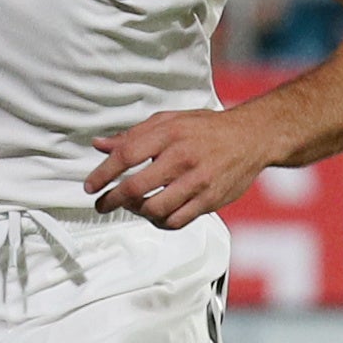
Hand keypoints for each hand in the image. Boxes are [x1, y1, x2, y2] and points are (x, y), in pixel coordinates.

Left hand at [86, 108, 276, 228]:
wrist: (252, 137)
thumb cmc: (207, 128)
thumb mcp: (169, 121)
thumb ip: (133, 135)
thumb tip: (99, 145)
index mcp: (170, 134)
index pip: (127, 154)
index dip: (103, 173)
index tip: (90, 186)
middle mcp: (183, 158)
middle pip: (137, 187)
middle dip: (112, 200)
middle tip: (102, 204)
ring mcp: (198, 182)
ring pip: (155, 209)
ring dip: (136, 211)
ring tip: (131, 206)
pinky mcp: (210, 200)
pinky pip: (176, 221)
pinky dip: (160, 221)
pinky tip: (154, 214)